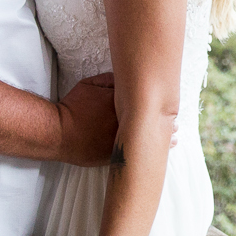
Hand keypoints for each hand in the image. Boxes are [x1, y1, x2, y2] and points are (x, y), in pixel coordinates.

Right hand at [55, 72, 179, 164]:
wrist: (57, 133)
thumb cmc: (73, 106)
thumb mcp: (90, 84)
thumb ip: (110, 80)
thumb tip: (125, 78)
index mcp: (124, 107)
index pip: (148, 103)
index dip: (160, 103)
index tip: (171, 103)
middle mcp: (126, 126)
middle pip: (152, 124)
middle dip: (165, 123)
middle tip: (177, 123)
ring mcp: (121, 143)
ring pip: (147, 143)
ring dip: (161, 141)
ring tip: (175, 138)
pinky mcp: (114, 157)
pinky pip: (135, 157)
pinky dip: (145, 155)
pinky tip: (156, 154)